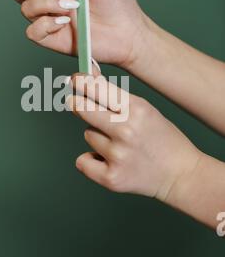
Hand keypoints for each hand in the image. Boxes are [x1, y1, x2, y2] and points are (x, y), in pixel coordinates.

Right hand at [11, 0, 150, 67]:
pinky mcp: (53, 41)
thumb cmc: (116, 6)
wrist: (128, 33)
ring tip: (70, 6)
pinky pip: (32, 32)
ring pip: (25, 9)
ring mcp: (50, 22)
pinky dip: (45, 24)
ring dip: (45, 3)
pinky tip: (64, 22)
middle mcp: (49, 3)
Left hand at [66, 72, 201, 199]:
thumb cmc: (162, 139)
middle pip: (82, 109)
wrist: (181, 175)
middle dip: (77, 104)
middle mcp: (126, 130)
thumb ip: (117, 97)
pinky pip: (83, 161)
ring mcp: (117, 155)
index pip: (98, 89)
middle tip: (75, 103)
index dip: (81, 82)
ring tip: (119, 144)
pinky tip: (108, 161)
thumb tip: (87, 78)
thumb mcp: (146, 110)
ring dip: (97, 137)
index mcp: (138, 109)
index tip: (75, 80)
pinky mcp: (111, 177)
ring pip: (87, 134)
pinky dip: (92, 160)